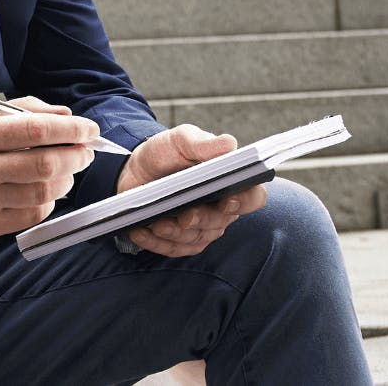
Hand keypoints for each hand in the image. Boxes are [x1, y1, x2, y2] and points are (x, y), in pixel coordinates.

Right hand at [0, 96, 97, 241]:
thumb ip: (22, 112)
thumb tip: (65, 115)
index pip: (33, 129)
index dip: (69, 129)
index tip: (88, 129)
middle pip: (44, 164)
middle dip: (75, 156)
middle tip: (84, 152)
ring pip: (43, 192)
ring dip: (66, 180)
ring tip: (65, 171)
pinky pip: (32, 215)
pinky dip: (47, 201)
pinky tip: (43, 191)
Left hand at [116, 125, 268, 256]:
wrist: (134, 168)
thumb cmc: (165, 153)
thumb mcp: (180, 140)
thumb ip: (201, 142)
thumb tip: (228, 144)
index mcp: (229, 183)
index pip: (252, 197)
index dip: (244, 202)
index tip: (228, 200)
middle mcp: (220, 209)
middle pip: (220, 222)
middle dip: (201, 219)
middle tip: (184, 216)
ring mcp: (200, 227)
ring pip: (195, 238)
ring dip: (175, 233)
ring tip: (156, 223)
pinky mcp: (179, 240)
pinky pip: (172, 248)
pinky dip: (155, 242)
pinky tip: (138, 231)